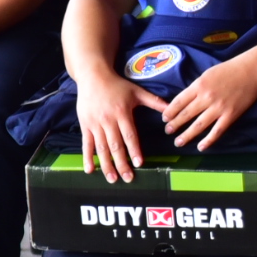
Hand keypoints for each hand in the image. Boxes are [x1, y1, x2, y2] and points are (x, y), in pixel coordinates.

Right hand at [77, 68, 165, 182]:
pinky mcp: (85, 125)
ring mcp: (95, 124)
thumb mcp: (137, 92)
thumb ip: (155, 102)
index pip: (130, 135)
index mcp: (122, 113)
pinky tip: (90, 170)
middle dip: (121, 163)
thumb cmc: (118, 85)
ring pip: (101, 148)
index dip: (134, 150)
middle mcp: (108, 120)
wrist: (93, 77)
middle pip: (115, 146)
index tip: (139, 164)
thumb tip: (171, 110)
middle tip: (128, 178)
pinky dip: (87, 158)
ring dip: (106, 165)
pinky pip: (86, 144)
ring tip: (112, 179)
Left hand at [162, 54, 256, 150]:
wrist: (252, 70)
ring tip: (178, 142)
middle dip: (174, 125)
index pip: (178, 102)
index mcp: (199, 85)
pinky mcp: (230, 115)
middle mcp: (206, 98)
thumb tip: (185, 101)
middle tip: (168, 131)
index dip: (169, 112)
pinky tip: (200, 147)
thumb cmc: (229, 69)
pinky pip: (217, 131)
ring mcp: (219, 108)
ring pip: (198, 126)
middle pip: (185, 115)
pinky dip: (208, 141)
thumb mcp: (207, 74)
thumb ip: (196, 87)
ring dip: (186, 135)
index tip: (165, 118)